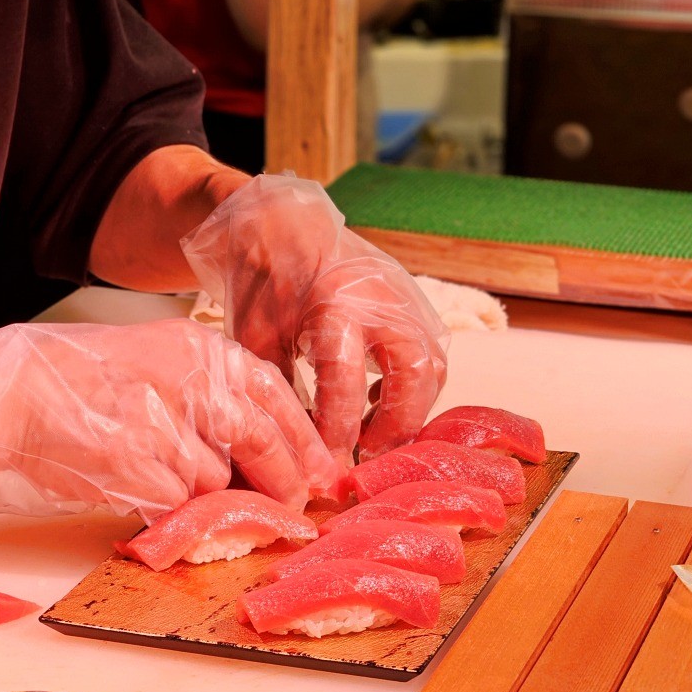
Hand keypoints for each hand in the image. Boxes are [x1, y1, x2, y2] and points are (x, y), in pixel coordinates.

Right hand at [0, 320, 341, 519]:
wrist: (11, 395)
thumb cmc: (79, 380)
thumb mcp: (155, 360)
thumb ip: (210, 392)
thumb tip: (266, 444)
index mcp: (199, 348)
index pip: (275, 394)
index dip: (304, 440)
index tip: (323, 472)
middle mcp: (189, 379)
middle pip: (263, 441)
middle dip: (283, 482)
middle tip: (290, 506)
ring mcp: (163, 421)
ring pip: (216, 480)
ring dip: (205, 495)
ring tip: (165, 476)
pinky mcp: (137, 463)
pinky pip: (174, 502)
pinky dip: (164, 507)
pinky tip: (135, 484)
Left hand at [181, 174, 447, 463]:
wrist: (288, 226)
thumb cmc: (267, 284)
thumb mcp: (258, 338)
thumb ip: (282, 392)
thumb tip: (295, 453)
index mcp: (335, 307)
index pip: (345, 382)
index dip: (337, 431)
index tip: (327, 465)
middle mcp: (384, 302)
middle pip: (415, 376)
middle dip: (396, 425)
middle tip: (367, 454)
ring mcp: (409, 300)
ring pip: (434, 368)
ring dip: (410, 408)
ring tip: (373, 434)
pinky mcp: (419, 304)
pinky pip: (433, 355)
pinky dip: (414, 387)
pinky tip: (378, 401)